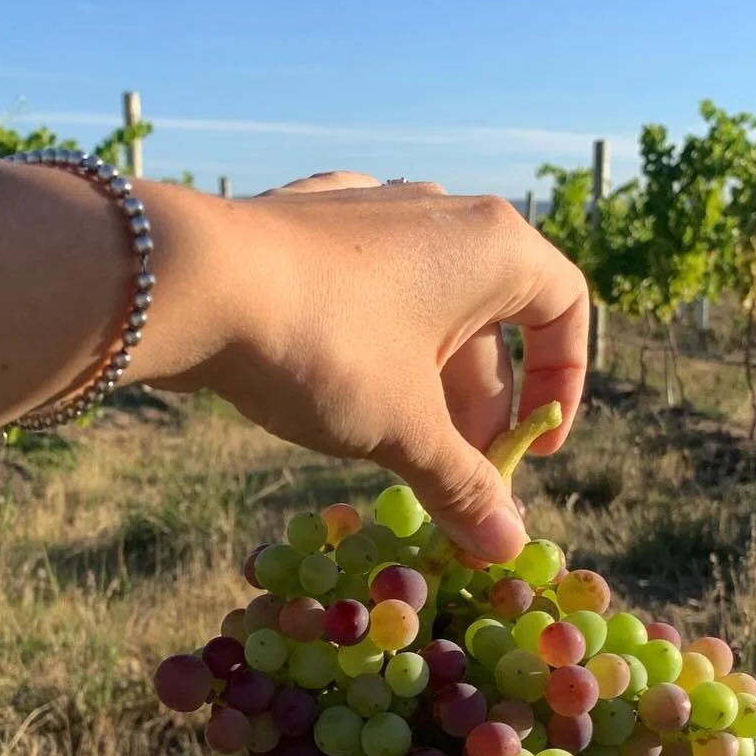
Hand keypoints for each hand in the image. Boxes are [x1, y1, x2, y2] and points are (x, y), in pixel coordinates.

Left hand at [139, 172, 587, 562]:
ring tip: (392, 452)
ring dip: (421, 385)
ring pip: (418, 308)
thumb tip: (507, 545)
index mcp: (491, 245)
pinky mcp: (303, 223)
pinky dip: (365, 346)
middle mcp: (438, 210)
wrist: (192, 283)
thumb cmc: (327, 347)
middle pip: (486, 320)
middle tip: (453, 481)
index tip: (533, 450)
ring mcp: (365, 210)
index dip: (559, 385)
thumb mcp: (404, 430)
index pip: (564, 306)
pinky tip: (333, 390)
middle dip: (476, 408)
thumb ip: (463, 485)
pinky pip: (358, 290)